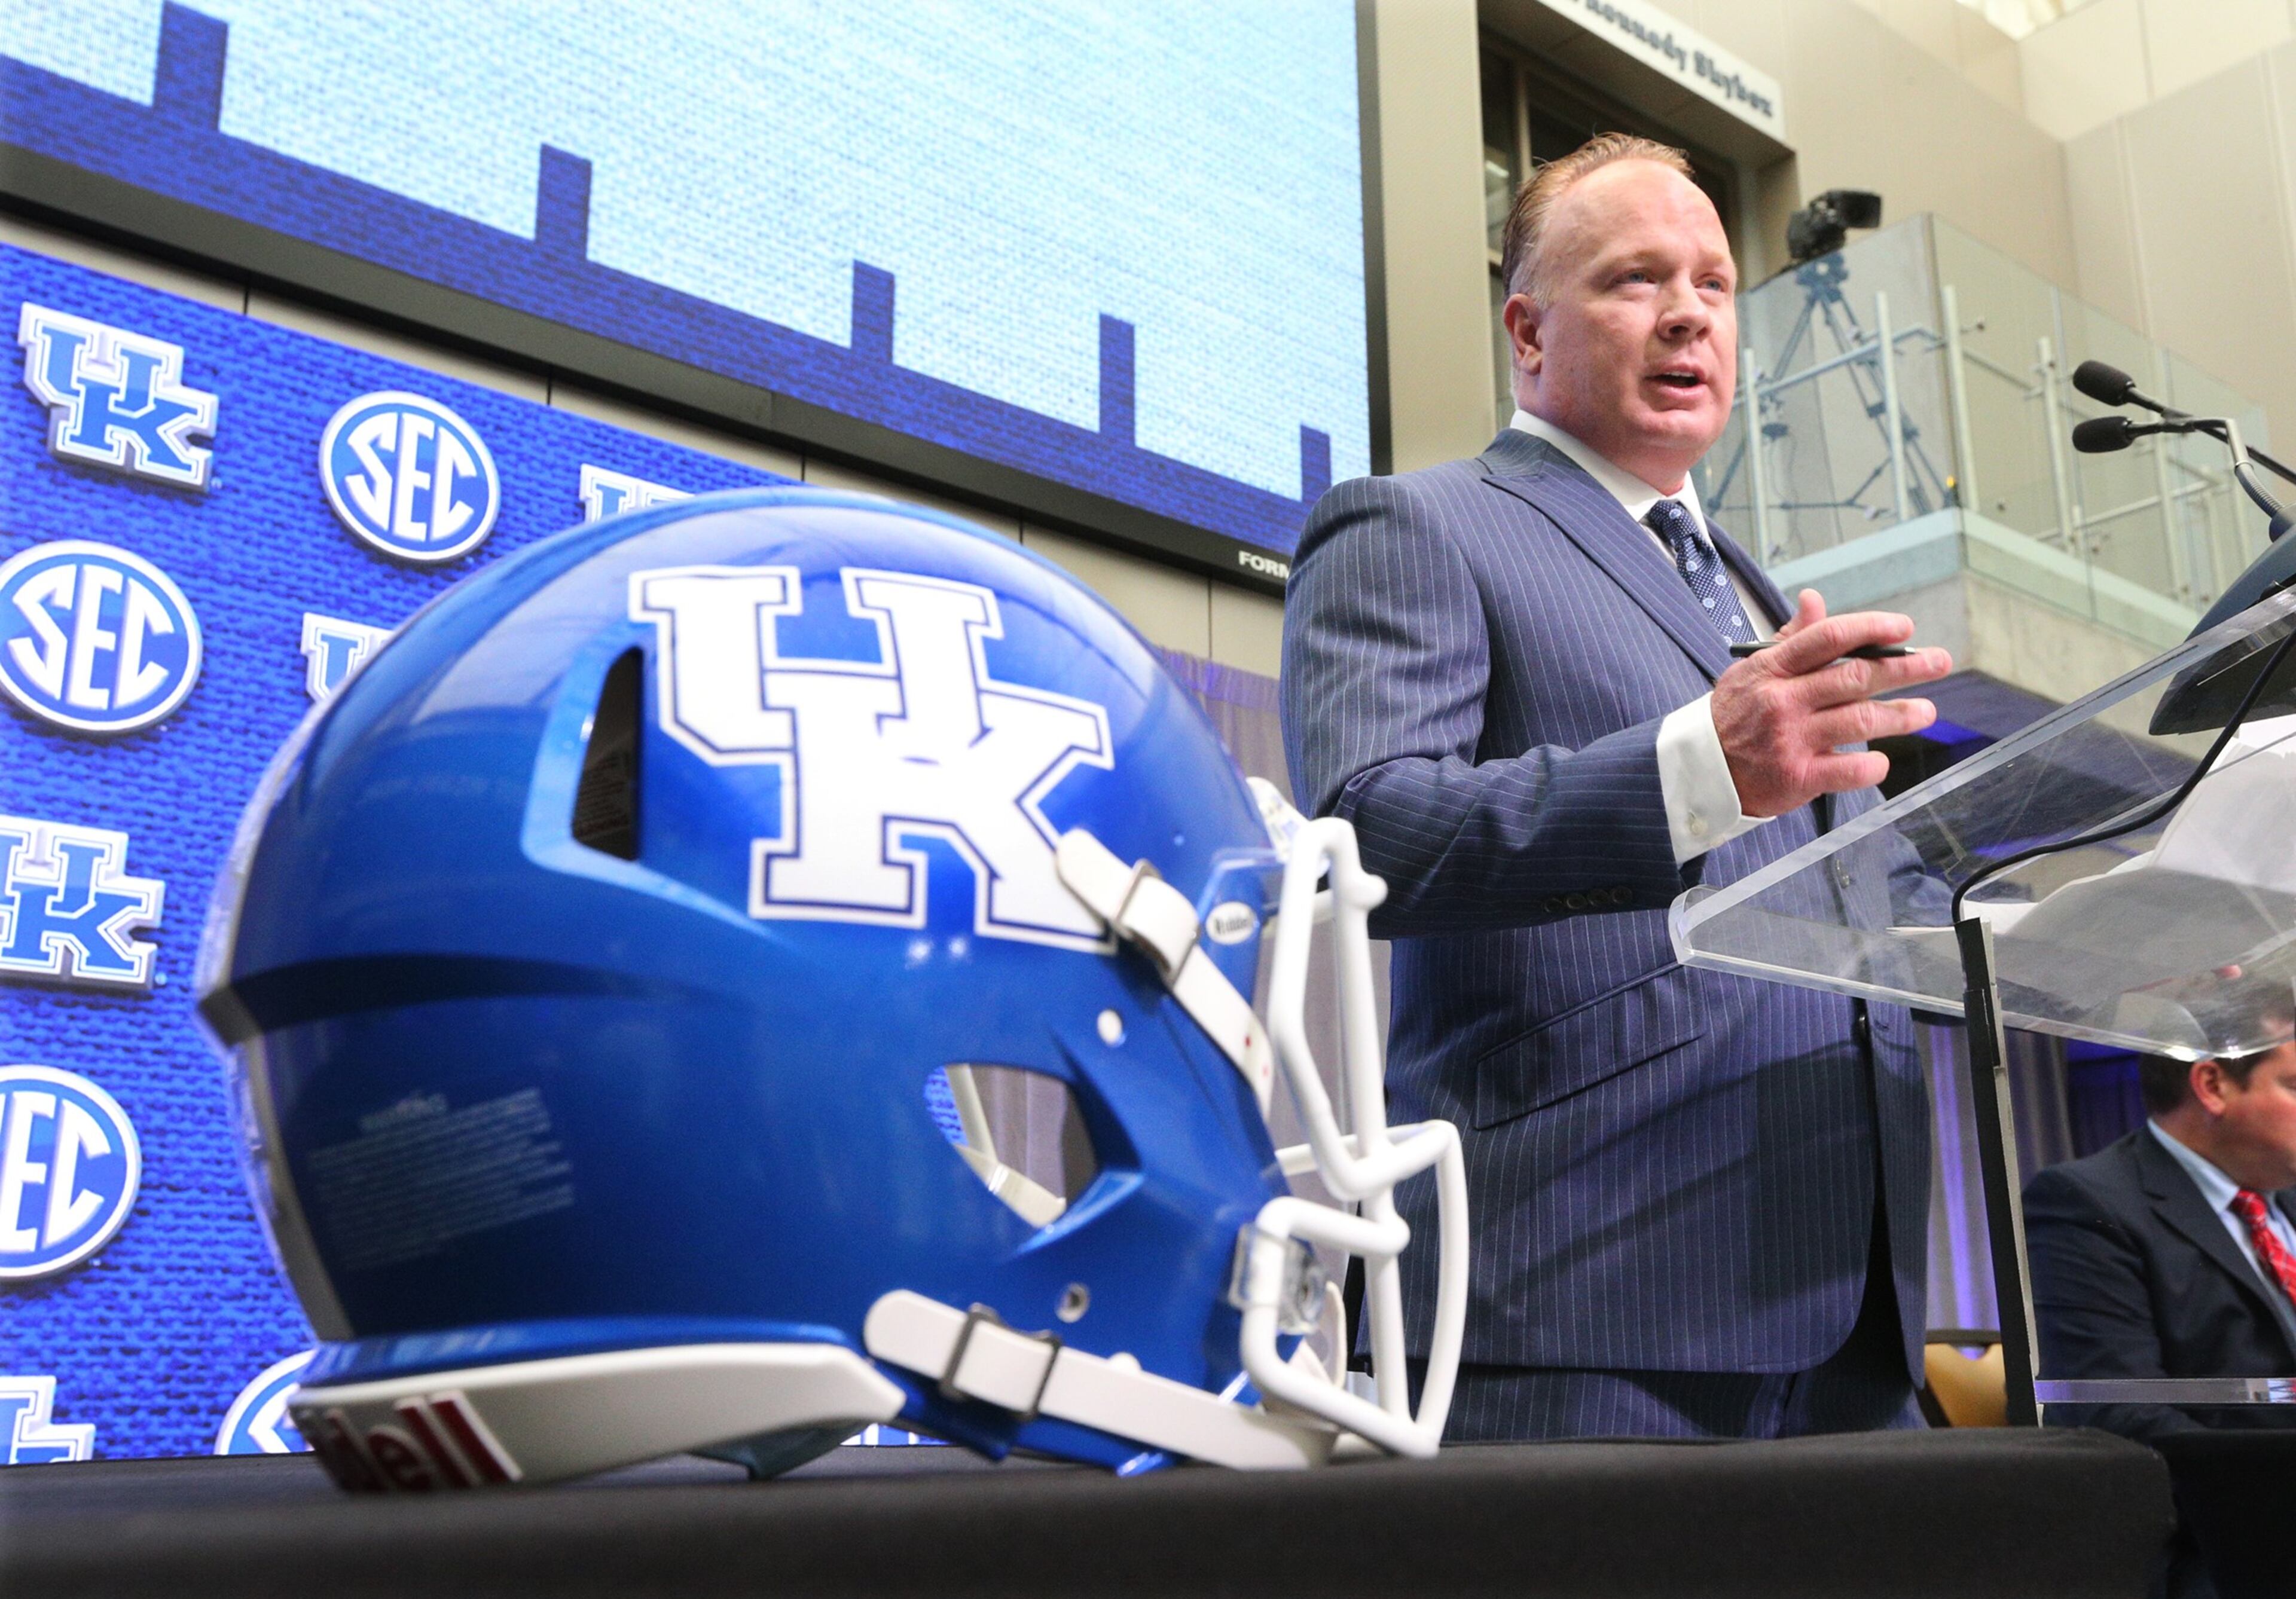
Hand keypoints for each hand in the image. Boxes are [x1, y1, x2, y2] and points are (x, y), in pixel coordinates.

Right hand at [1712, 591, 1952, 816]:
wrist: (1700, 770)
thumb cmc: (1733, 715)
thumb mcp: (1753, 670)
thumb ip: (1790, 639)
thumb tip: (1815, 600)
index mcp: (1772, 669)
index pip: (1828, 638)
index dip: (1872, 628)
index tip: (1904, 629)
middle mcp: (1783, 701)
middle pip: (1855, 677)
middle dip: (1905, 669)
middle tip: (1939, 662)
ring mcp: (1790, 740)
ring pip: (1861, 721)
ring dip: (1902, 715)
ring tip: (1925, 712)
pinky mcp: (1797, 778)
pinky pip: (1849, 770)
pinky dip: (1873, 764)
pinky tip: (1881, 759)